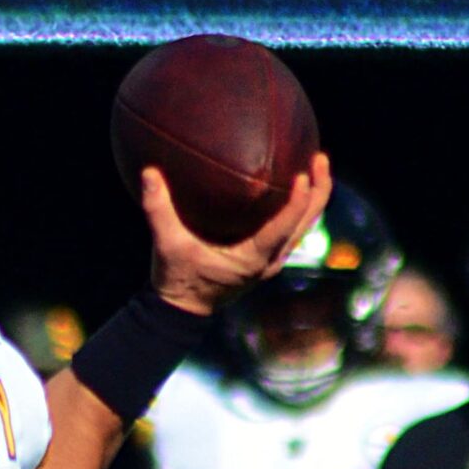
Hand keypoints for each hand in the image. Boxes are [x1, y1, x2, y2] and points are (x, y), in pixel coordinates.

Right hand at [145, 155, 332, 317]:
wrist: (181, 311)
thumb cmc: (176, 279)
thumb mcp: (167, 245)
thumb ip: (158, 209)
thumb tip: (148, 171)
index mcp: (252, 259)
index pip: (284, 227)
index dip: (297, 201)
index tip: (303, 173)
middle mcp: (269, 262)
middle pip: (306, 224)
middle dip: (318, 191)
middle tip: (320, 157)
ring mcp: (271, 262)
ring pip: (303, 227)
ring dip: (313, 198)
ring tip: (316, 164)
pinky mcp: (266, 259)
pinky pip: (292, 230)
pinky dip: (299, 208)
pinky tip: (295, 186)